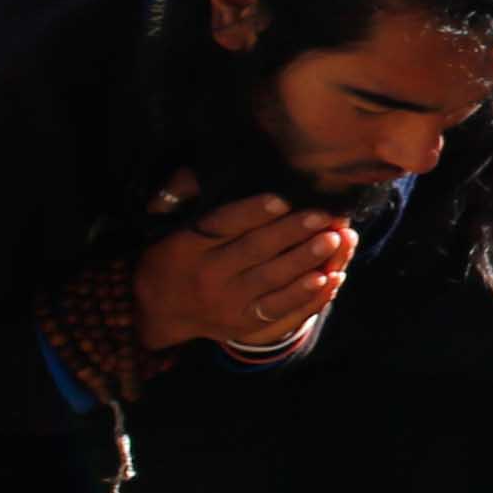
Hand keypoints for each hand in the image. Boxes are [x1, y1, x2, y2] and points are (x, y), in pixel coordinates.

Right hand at [134, 184, 356, 357]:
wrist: (157, 311)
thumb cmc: (171, 256)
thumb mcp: (166, 225)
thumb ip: (184, 196)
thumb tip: (200, 169)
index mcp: (188, 245)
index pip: (222, 224)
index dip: (253, 211)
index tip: (283, 199)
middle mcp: (208, 274)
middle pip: (254, 250)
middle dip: (293, 232)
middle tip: (325, 215)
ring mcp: (227, 302)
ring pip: (272, 279)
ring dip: (306, 260)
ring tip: (335, 240)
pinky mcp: (243, 323)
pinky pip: (280, 310)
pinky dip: (307, 295)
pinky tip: (331, 278)